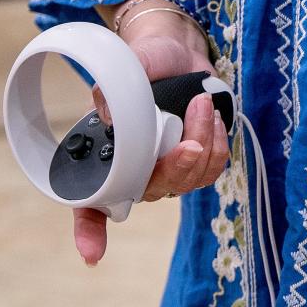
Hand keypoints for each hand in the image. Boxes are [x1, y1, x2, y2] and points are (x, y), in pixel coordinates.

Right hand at [72, 31, 230, 266]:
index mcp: (108, 155)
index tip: (92, 256)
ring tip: (201, 103)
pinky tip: (212, 117)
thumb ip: (116, 88)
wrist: (175, 51)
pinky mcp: (198, 161)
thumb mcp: (129, 65)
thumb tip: (111, 115)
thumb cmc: (145, 62)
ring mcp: (169, 168)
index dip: (88, 232)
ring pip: (189, 180)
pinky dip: (218, 144)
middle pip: (154, 190)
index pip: (89, 203)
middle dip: (177, 168)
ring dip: (203, 143)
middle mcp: (136, 170)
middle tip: (191, 140)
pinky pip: (212, 170)